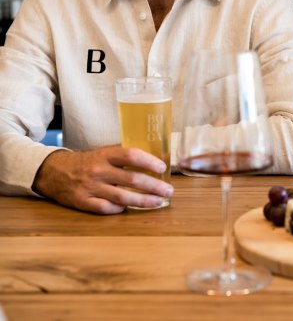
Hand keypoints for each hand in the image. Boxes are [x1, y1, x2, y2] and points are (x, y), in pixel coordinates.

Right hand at [32, 147, 173, 213]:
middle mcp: (98, 170)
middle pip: (131, 179)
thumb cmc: (87, 162)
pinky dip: (120, 209)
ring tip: (158, 202)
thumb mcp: (103, 153)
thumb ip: (124, 158)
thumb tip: (155, 163)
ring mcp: (90, 187)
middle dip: (154, 186)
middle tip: (169, 191)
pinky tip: (130, 208)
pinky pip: (106, 209)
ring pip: (122, 197)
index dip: (148, 161)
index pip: (131, 155)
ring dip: (144, 201)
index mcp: (105, 154)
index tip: (162, 168)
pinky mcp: (82, 202)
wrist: (54, 171)